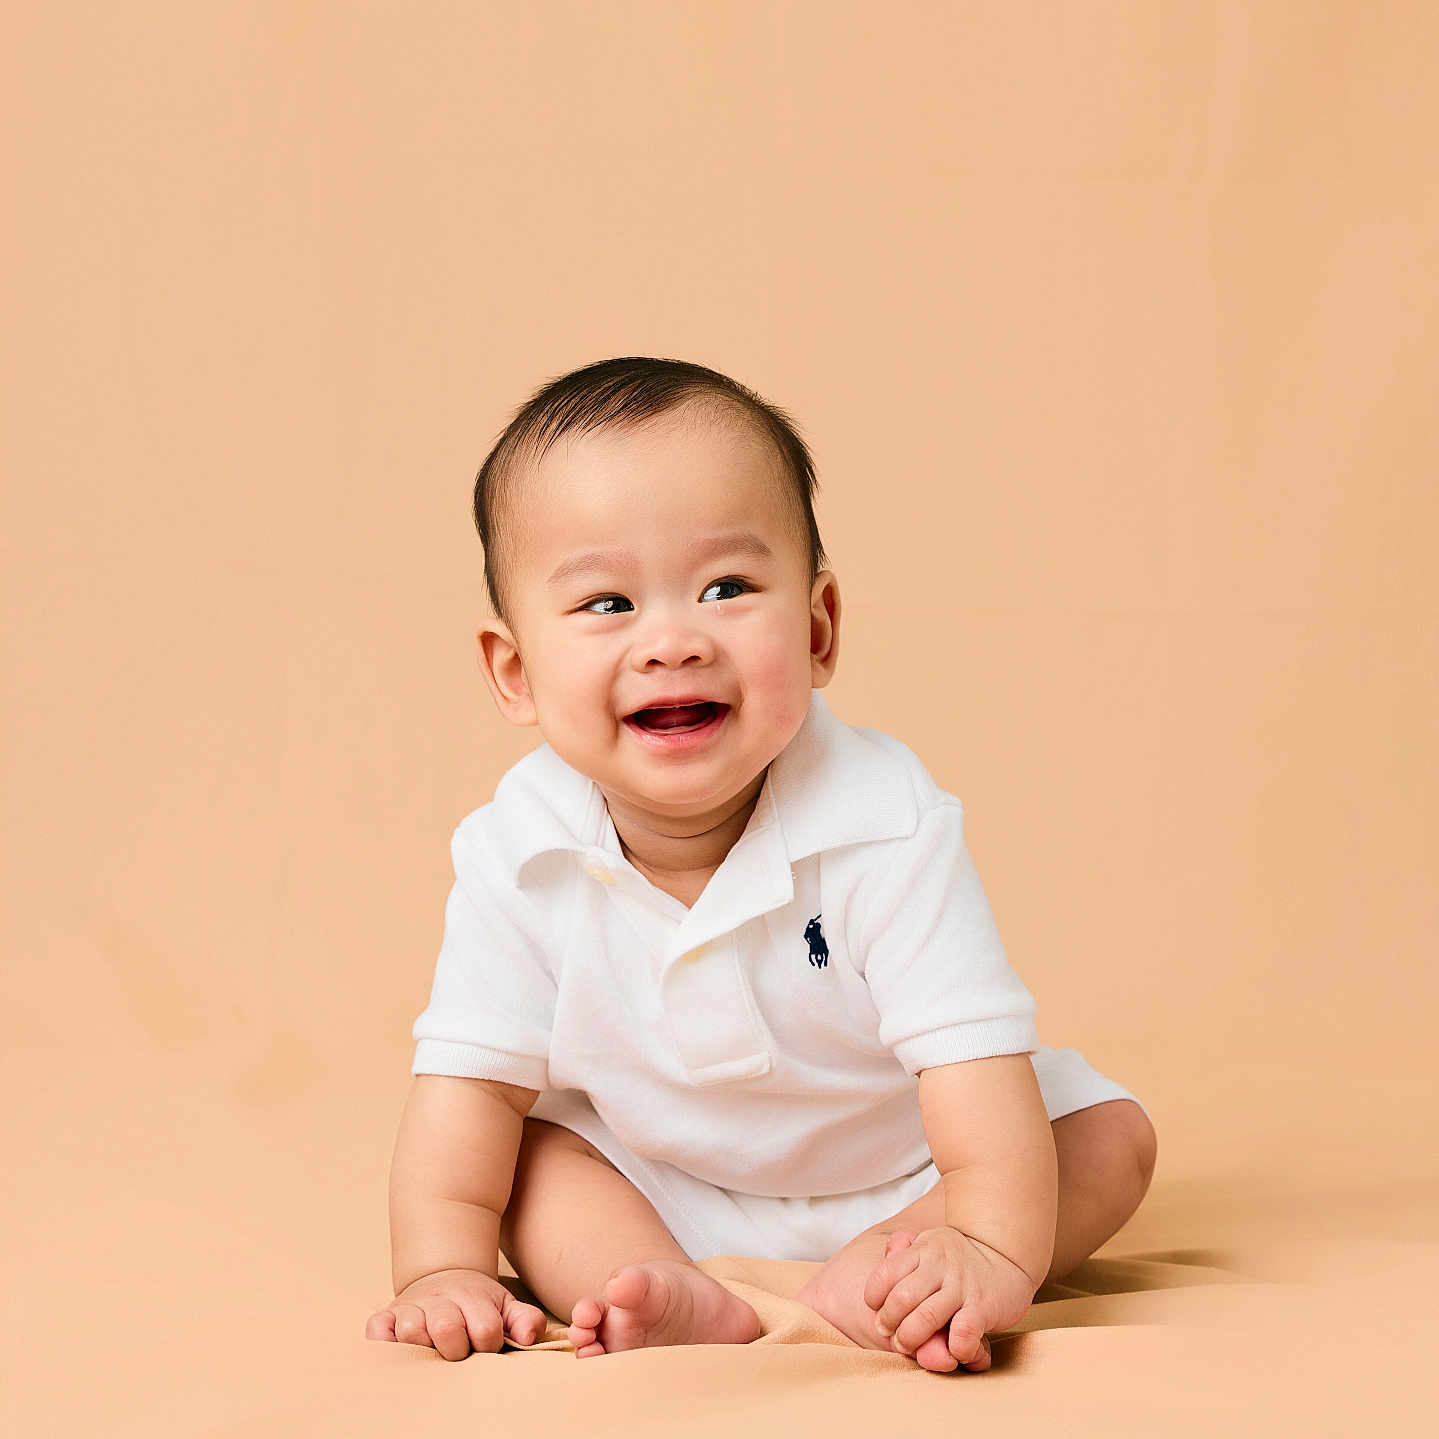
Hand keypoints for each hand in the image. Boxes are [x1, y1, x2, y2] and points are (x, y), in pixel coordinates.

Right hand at [365, 1268, 548, 1360]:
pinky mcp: (386, 1316)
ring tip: (431, 1347)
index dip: (489, 1344)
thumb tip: (528, 1338)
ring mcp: (411, 1307)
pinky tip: (398, 1346)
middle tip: (458, 1349)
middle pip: (447, 1329)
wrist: (444, 1277)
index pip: (485, 1330)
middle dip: (456, 1347)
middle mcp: (439, 1300)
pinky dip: (382, 1342)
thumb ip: (525, 1320)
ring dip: (421, 1345)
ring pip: (411, 1331)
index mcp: (472, 1297)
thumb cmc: (476, 1303)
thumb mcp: (505, 1304)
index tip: (485, 1343)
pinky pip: (377, 1331)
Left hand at [862, 1225, 1035, 1371]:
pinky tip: (950, 1349)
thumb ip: (904, 1253)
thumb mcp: (928, 1244)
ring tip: (906, 1345)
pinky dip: (952, 1349)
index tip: (876, 1309)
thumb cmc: (958, 1256)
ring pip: (926, 1317)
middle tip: (889, 1334)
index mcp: (922, 1249)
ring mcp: (962, 1285)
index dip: (874, 1296)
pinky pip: (962, 1334)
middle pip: (902, 1298)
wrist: (1006, 1254)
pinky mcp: (983, 1307)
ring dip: (910, 1338)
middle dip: (889, 1322)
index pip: (886, 1273)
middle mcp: (939, 1264)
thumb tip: (884, 1256)